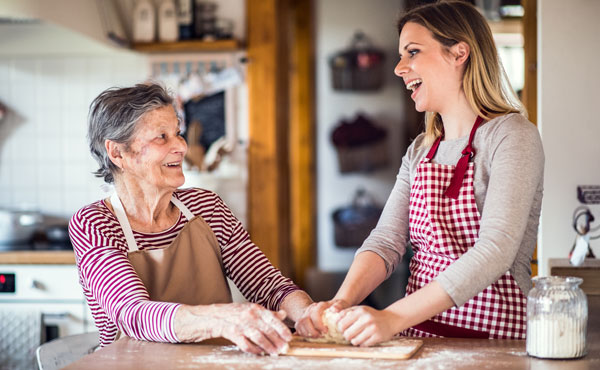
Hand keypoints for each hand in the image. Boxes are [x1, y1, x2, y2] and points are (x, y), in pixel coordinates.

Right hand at [176, 303, 291, 354]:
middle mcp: (248, 314)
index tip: (289, 337)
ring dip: (268, 346)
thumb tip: (283, 314)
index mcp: (254, 308)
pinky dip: (254, 349)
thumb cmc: (230, 314)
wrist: (208, 317)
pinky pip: (245, 343)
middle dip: (277, 340)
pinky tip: (259, 353)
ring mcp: (239, 323)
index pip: (272, 318)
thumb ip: (267, 313)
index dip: (282, 328)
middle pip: (266, 328)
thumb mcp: (249, 310)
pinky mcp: (230, 332)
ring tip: (275, 353)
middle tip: (284, 348)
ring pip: (258, 336)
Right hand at [294, 299, 348, 337]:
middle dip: (312, 331)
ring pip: (300, 324)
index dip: (318, 323)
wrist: (331, 307)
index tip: (326, 331)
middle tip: (321, 336)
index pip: (315, 313)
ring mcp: (305, 314)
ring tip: (317, 337)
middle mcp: (310, 309)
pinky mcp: (302, 320)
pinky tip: (311, 337)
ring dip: (307, 333)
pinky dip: (303, 334)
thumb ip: (339, 306)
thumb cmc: (337, 307)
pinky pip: (298, 328)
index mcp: (319, 305)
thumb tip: (334, 309)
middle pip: (305, 320)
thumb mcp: (341, 304)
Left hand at [337, 306, 400, 346]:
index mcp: (360, 311)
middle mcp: (366, 319)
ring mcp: (372, 328)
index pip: (342, 323)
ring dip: (354, 341)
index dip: (340, 328)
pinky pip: (363, 345)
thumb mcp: (360, 309)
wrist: (390, 319)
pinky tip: (365, 338)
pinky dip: (362, 343)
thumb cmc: (371, 315)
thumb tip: (335, 320)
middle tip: (349, 334)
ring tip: (357, 337)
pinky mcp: (378, 337)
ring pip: (355, 341)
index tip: (343, 329)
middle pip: (347, 334)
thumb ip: (347, 312)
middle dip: (347, 336)